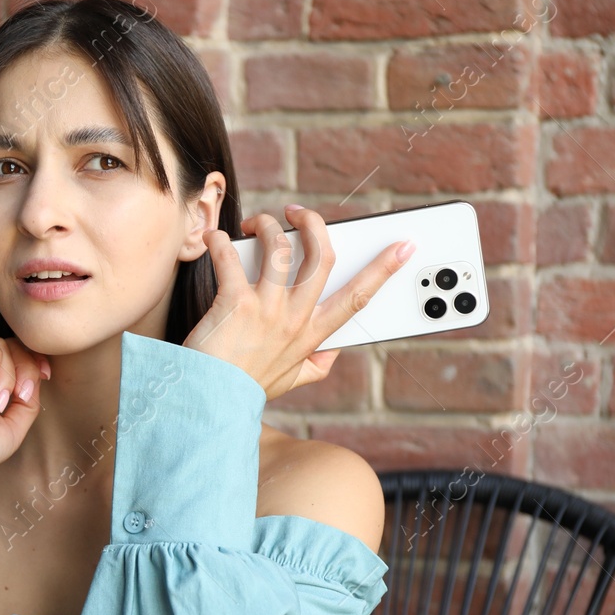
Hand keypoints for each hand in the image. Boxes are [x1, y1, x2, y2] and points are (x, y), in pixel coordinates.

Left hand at [185, 204, 414, 400]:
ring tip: (253, 224)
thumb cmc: (244, 389)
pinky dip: (220, 241)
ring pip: (279, 247)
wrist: (209, 402)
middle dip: (315, 223)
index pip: (358, 296)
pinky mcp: (236, 302)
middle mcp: (295, 318)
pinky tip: (215, 239)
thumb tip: (333, 351)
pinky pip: (230, 257)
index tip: (405, 245)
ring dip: (266, 224)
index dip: (384, 269)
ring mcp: (267, 309)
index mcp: (312, 335)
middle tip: (299, 212)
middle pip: (323, 256)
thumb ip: (316, 365)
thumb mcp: (290, 381)